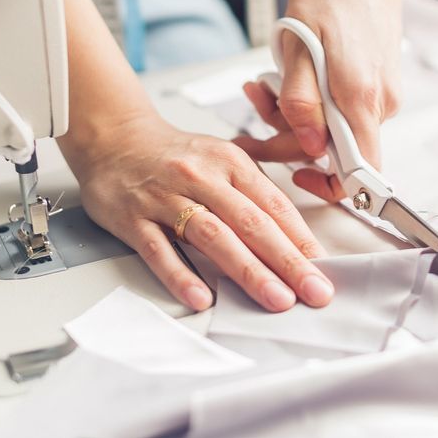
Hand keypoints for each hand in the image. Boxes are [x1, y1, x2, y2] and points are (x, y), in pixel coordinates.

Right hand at [67, 113, 333, 312]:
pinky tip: (201, 297)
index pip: (273, 205)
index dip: (301, 239)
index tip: (323, 268)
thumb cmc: (176, 157)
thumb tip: (294, 237)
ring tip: (275, 298)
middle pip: (251, 222)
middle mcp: (202, 178)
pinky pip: (159, 250)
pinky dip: (181, 274)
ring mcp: (166, 198)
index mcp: (230, 162)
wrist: (114, 138)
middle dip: (287, 260)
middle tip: (312, 290)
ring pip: (213, 236)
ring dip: (248, 270)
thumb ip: (254, 193)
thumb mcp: (222, 160)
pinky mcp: (133, 218)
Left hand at [235, 0, 404, 200]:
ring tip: (262, 82)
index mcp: (361, 98)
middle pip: (334, 150)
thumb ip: (301, 100)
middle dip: (287, 136)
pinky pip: (341, 108)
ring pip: (333, 127)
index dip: (328, 186)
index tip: (295, 175)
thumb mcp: (299, 44)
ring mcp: (381, 94)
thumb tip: (308, 147)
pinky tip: (289, 75)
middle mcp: (379, 103)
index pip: (359, 173)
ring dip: (293, 114)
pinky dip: (312, 100)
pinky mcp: (376, 84)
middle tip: (251, 106)